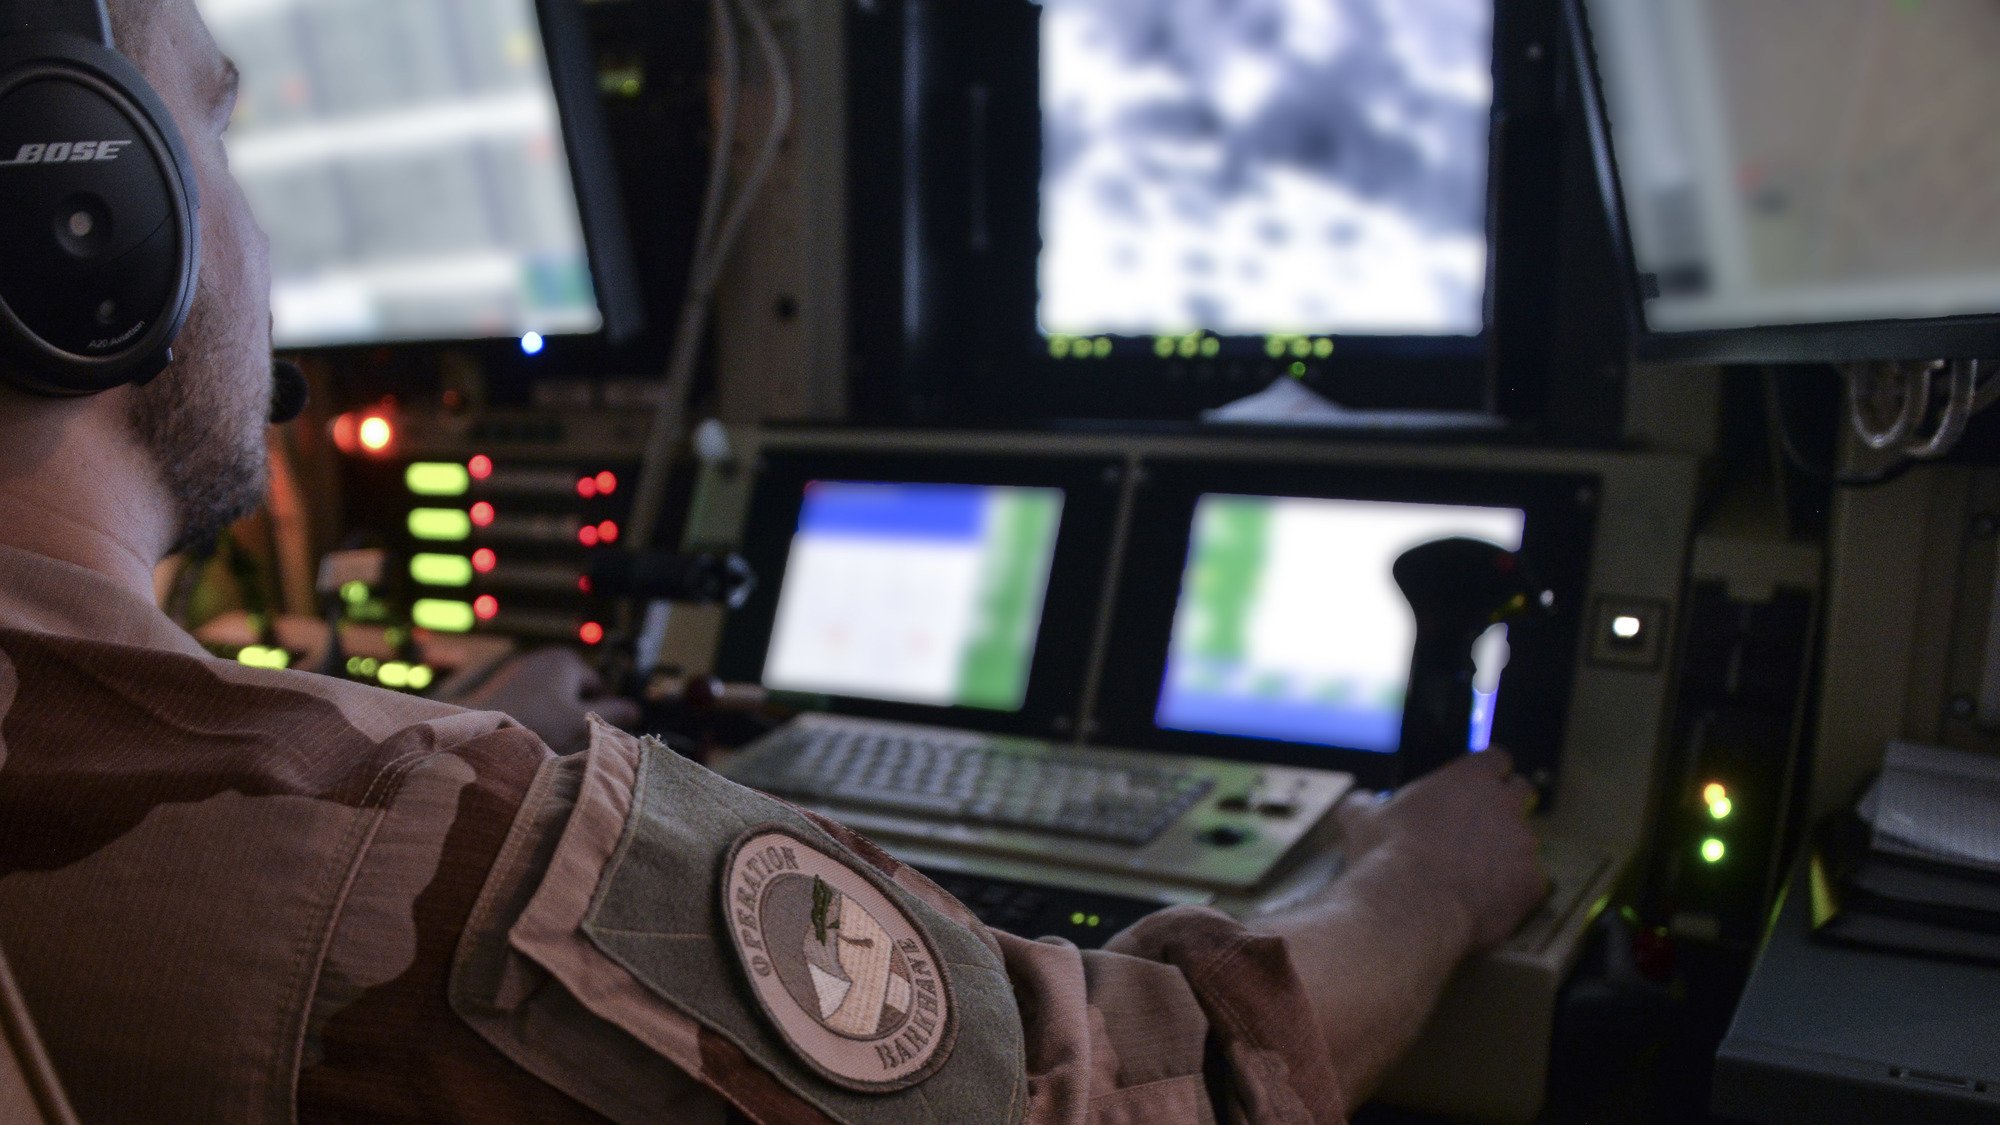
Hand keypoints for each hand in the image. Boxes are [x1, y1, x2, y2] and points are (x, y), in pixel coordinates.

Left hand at [452, 648, 641, 754]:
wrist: (475, 727)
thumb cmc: (533, 723)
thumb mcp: (581, 722)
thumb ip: (613, 715)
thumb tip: (636, 710)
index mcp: (568, 660)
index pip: (598, 688)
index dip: (598, 713)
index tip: (587, 736)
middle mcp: (545, 657)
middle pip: (574, 692)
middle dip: (573, 714)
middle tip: (565, 740)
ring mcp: (522, 669)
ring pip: (552, 699)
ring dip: (553, 718)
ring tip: (543, 739)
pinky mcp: (503, 684)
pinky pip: (530, 702)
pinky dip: (532, 716)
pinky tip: (524, 734)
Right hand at [1335, 750, 1546, 952]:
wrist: (1408, 907)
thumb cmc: (1385, 859)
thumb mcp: (1361, 820)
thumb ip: (1366, 803)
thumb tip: (1359, 803)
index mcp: (1467, 779)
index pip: (1496, 759)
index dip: (1487, 774)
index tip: (1477, 788)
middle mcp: (1503, 804)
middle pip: (1523, 792)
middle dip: (1508, 808)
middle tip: (1482, 830)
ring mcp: (1523, 844)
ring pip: (1525, 843)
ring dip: (1506, 855)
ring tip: (1476, 877)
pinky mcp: (1533, 883)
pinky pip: (1531, 885)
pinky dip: (1514, 893)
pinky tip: (1487, 903)